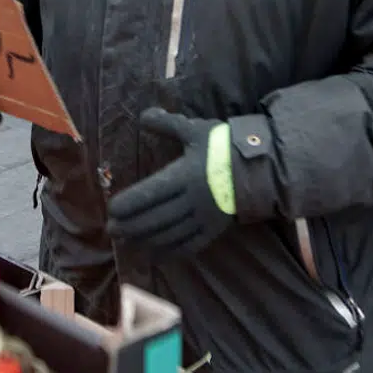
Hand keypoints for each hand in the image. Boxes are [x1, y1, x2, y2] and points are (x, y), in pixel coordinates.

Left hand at [106, 108, 235, 256]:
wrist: (260, 167)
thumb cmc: (224, 145)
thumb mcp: (195, 130)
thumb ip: (167, 124)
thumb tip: (143, 116)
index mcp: (186, 175)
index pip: (152, 193)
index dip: (130, 203)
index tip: (112, 209)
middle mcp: (193, 200)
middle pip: (157, 218)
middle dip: (131, 226)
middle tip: (111, 230)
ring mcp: (204, 218)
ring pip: (170, 235)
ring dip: (145, 240)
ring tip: (125, 242)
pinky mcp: (213, 230)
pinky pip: (189, 246)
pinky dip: (169, 253)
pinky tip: (153, 256)